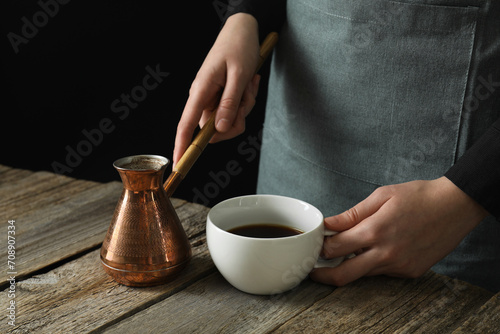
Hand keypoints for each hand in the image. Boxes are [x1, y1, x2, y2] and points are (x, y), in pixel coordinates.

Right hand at [173, 13, 260, 165]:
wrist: (242, 31)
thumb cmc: (238, 48)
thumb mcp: (239, 75)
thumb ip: (230, 103)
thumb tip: (219, 130)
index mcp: (201, 90)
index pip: (186, 124)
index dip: (182, 145)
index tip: (178, 163)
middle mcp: (202, 97)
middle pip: (215, 129)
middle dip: (236, 120)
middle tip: (247, 97)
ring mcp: (211, 98)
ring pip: (227, 121)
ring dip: (244, 108)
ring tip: (249, 85)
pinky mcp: (220, 97)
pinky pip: (233, 111)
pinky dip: (245, 102)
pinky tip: (249, 84)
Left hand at [310, 177, 488, 285]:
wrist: (455, 207)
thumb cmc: (418, 196)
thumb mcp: (381, 196)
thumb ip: (352, 214)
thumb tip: (328, 224)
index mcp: (375, 231)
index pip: (335, 248)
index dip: (321, 247)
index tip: (317, 244)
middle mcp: (386, 253)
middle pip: (344, 274)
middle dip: (324, 275)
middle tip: (315, 270)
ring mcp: (399, 266)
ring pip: (364, 274)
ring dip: (351, 266)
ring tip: (348, 252)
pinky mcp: (410, 272)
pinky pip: (383, 273)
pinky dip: (374, 264)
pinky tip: (378, 249)